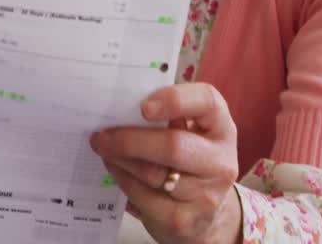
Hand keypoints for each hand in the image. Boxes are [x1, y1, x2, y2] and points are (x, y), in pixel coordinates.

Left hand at [90, 83, 241, 243]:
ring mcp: (205, 194)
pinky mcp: (184, 221)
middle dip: (129, 139)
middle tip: (101, 135)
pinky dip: (122, 179)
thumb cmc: (190, 157)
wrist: (207, 211)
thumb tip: (120, 107)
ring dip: (120, 159)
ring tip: (103, 148)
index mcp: (220, 127)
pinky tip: (115, 169)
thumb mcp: (190, 131)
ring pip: (152, 173)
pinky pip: (143, 196)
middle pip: (173, 146)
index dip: (174, 100)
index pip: (206, 102)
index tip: (144, 107)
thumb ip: (167, 115)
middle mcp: (220, 161)